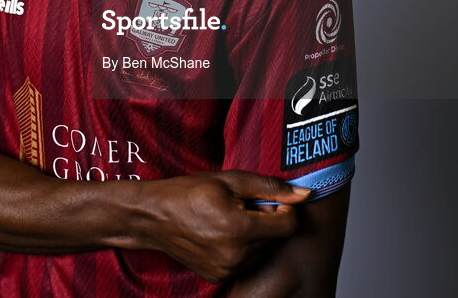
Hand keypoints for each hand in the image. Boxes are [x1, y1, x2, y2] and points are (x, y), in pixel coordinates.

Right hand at [134, 171, 309, 282]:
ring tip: (229, 218)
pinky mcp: (219, 276)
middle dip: (267, 220)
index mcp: (240, 229)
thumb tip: (304, 194)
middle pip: (275, 238)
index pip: (288, 225)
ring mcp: (227, 269)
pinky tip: (221, 233)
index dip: (285, 208)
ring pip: (261, 251)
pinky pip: (245, 262)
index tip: (270, 199)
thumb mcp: (230, 180)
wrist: (153, 216)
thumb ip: (269, 188)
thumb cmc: (189, 192)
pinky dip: (241, 248)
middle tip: (242, 205)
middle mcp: (236, 255)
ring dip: (255, 235)